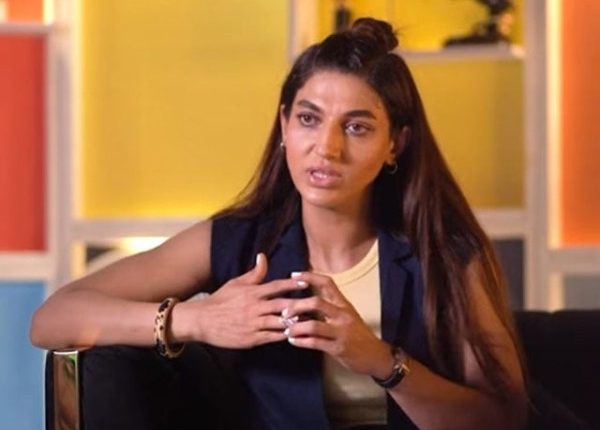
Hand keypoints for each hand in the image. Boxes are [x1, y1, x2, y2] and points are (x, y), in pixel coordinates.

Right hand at [183, 254, 308, 347]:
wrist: (202, 321)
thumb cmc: (220, 300)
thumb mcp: (236, 283)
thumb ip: (254, 273)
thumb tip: (263, 257)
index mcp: (252, 292)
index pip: (276, 286)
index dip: (292, 283)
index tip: (306, 281)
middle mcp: (255, 307)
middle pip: (283, 305)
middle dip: (300, 304)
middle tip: (316, 304)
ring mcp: (254, 324)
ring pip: (280, 322)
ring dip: (295, 322)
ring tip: (311, 321)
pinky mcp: (251, 338)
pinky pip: (272, 337)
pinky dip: (284, 336)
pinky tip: (295, 335)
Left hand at [282, 272, 393, 378]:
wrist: (376, 356)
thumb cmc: (357, 334)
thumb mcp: (346, 316)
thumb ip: (328, 308)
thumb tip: (302, 303)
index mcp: (344, 304)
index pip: (327, 283)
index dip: (309, 277)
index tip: (293, 275)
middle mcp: (343, 315)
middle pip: (317, 303)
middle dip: (296, 306)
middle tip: (284, 312)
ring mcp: (341, 332)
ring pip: (313, 325)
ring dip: (296, 327)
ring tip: (287, 329)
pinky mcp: (339, 348)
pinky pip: (315, 343)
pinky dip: (301, 341)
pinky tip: (293, 341)